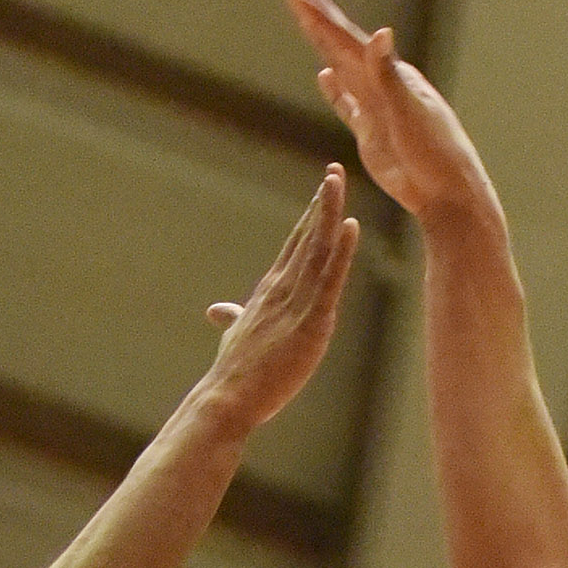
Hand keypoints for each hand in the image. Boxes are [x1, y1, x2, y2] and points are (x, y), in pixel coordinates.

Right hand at [198, 166, 358, 431]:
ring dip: (329, 213)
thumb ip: (234, 318)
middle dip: (322, 202)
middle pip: (307, 236)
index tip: (323, 189)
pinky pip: (328, 279)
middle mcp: (282, 288)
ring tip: (338, 182)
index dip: (311, 215)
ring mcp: (295, 302)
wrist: (227, 398)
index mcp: (270, 290)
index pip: (295, 244)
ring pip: (317, 249)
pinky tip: (350, 226)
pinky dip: (340, 251)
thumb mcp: (237, 336)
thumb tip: (218, 311)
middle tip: (335, 170)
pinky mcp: (310, 322)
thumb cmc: (234, 373)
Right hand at [286, 0, 492, 223]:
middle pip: (343, 46)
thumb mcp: (409, 111)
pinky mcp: (372, 135)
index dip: (322, 17)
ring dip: (324, 47)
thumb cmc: (436, 152)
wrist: (447, 193)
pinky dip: (334, 91)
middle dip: (319, 20)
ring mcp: (376, 109)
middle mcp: (383, 86)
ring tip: (308, 23)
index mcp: (391, 76)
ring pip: (343, 70)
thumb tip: (380, 33)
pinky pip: (347, 106)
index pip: (349, 41)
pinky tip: (324, 77)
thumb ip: (388, 74)